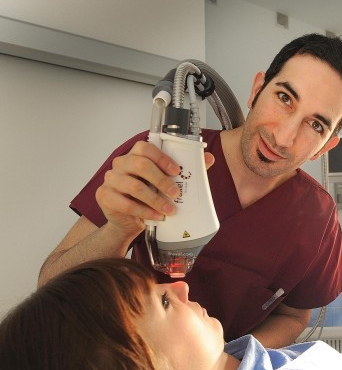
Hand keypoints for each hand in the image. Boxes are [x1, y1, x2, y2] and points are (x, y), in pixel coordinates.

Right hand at [96, 140, 214, 237]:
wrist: (130, 220)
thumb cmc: (149, 196)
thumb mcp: (167, 182)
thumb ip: (185, 170)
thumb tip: (208, 158)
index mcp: (136, 155)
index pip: (146, 148)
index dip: (162, 158)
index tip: (177, 171)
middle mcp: (121, 164)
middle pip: (140, 166)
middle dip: (161, 180)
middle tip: (175, 193)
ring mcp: (111, 179)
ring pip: (134, 187)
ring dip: (155, 200)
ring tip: (170, 209)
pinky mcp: (105, 196)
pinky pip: (125, 204)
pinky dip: (144, 212)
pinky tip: (157, 217)